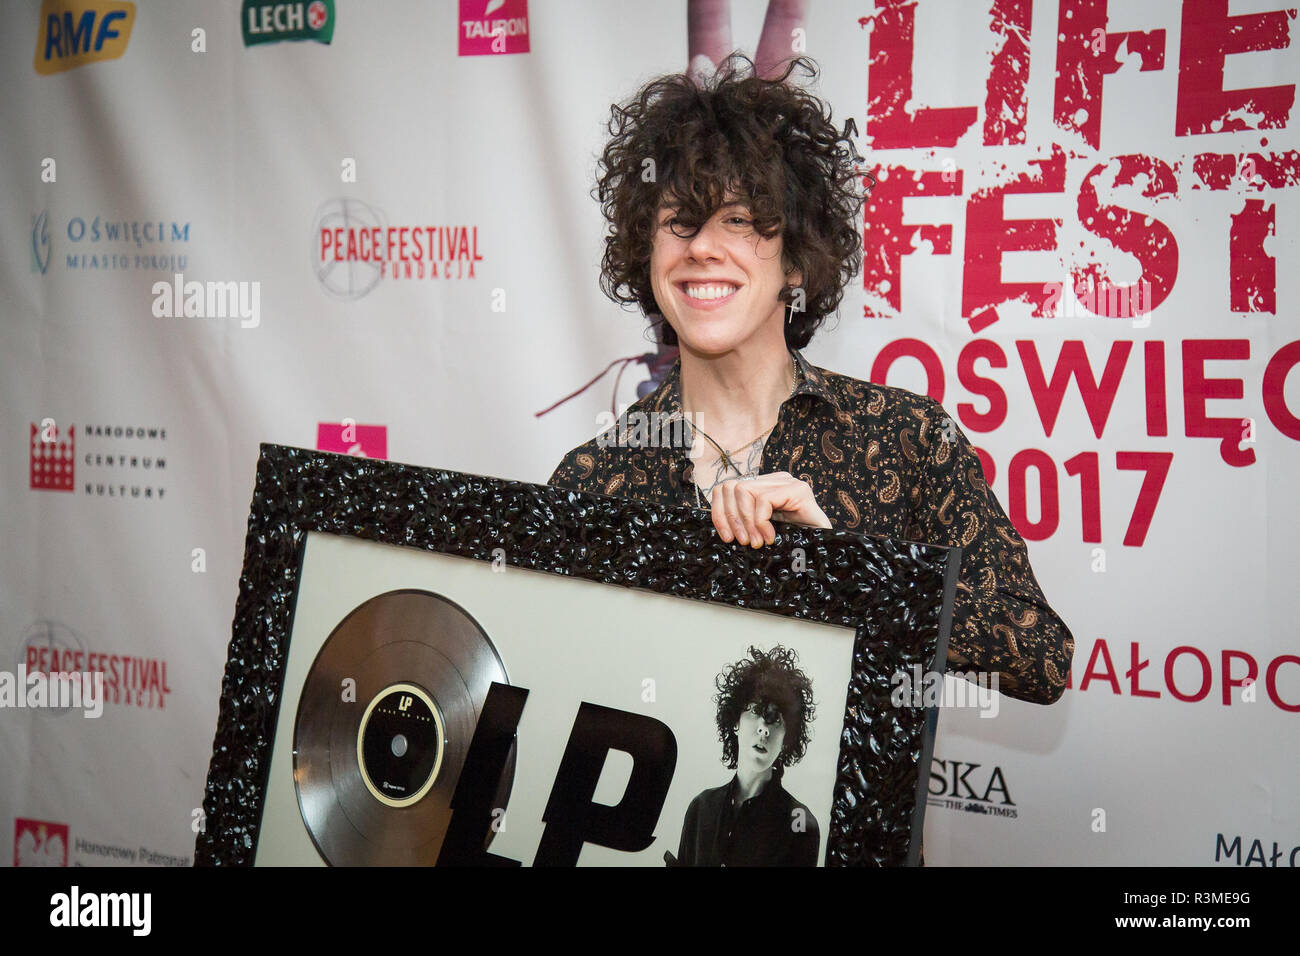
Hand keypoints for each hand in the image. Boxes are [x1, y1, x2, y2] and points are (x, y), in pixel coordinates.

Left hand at [709, 471, 831, 547]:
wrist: (827, 549)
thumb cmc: (795, 544)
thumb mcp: (762, 532)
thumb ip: (744, 523)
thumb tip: (721, 526)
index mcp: (764, 488)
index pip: (727, 488)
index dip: (719, 512)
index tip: (726, 537)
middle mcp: (775, 480)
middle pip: (732, 488)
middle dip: (730, 518)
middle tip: (743, 542)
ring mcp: (787, 482)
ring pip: (744, 491)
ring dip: (746, 521)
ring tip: (756, 542)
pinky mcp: (797, 490)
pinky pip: (763, 500)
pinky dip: (761, 522)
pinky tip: (770, 537)